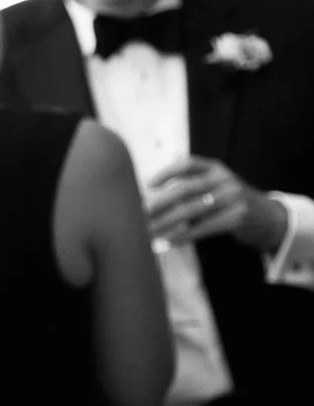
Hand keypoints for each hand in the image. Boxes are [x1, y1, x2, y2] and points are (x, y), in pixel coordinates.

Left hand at [144, 156, 288, 251]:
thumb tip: (146, 202)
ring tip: (147, 233)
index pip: (187, 164)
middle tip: (138, 216)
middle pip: (184, 189)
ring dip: (166, 223)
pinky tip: (169, 242)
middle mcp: (224, 178)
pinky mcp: (237, 216)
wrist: (265, 216)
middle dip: (158, 203)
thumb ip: (186, 190)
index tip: (147, 185)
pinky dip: (184, 236)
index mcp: (214, 168)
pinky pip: (204, 227)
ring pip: (191, 210)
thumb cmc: (226, 203)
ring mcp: (232, 196)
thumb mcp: (212, 188)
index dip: (166, 173)